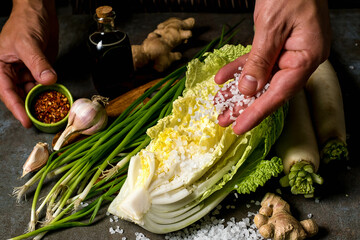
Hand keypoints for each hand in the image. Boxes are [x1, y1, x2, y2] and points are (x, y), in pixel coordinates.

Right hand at [0, 0, 58, 127]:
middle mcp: (11, 72)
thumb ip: (38, 64)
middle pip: (19, 96)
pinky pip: (43, 85)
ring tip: (51, 112)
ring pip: (31, 93)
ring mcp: (25, 72)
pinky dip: (49, 92)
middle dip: (29, 108)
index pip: (7, 92)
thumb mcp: (28, 44)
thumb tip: (47, 81)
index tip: (26, 122)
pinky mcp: (39, 70)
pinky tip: (56, 99)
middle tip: (42, 121)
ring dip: (41, 102)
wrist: (39, 13)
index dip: (16, 108)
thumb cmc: (25, 23)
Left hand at [215, 0, 330, 134]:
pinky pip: (256, 61)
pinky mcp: (276, 44)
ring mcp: (288, 52)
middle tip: (224, 120)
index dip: (258, 112)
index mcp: (306, 56)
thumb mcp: (272, 26)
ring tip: (220, 105)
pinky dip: (239, 69)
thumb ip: (260, 60)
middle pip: (269, 89)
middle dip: (245, 106)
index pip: (280, 93)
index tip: (240, 127)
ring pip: (260, 78)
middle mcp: (299, 58)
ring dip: (238, 90)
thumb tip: (249, 89)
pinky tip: (222, 77)